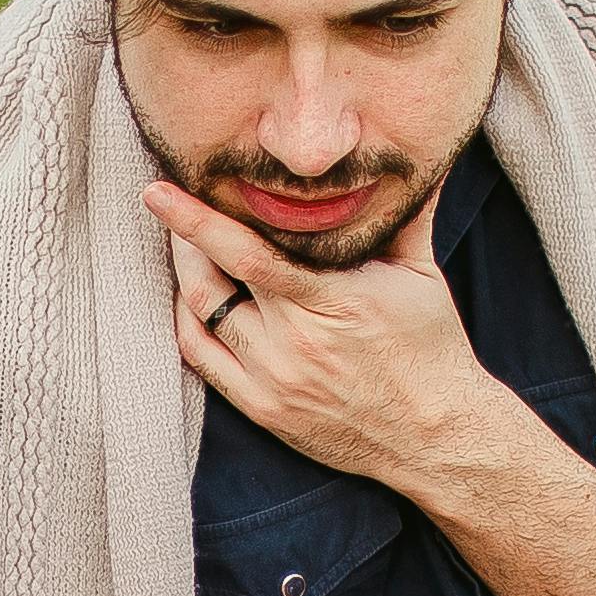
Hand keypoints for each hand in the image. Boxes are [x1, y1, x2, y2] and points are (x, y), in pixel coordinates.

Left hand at [151, 181, 505, 487]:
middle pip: (212, 282)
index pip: (248, 255)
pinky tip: (193, 297)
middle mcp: (295, 343)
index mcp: (333, 301)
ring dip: (185, 275)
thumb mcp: (423, 275)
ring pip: (202, 316)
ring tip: (184, 245)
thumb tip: (423, 159)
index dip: (197, 221)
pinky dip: (188, 321)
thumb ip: (407, 215)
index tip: (159, 191)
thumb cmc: (432, 349)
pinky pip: (203, 359)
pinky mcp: (264, 409)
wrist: (436, 436)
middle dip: (184, 238)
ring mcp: (274, 380)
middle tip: (174, 206)